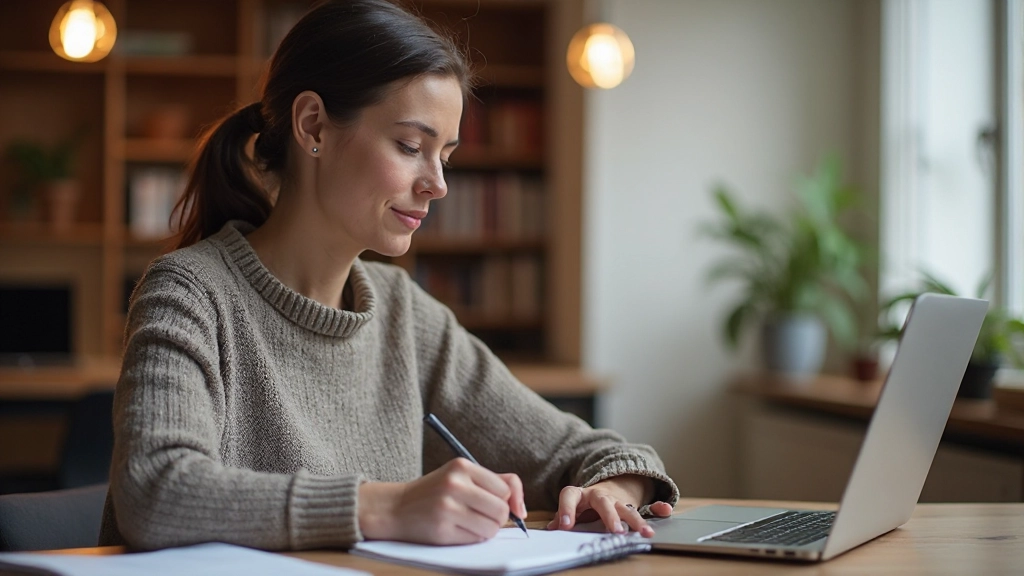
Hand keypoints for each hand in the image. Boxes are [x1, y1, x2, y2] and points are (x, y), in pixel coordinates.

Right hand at [358, 458, 526, 544]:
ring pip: (492, 528)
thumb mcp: (461, 476)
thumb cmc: (435, 492)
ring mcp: (447, 507)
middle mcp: (455, 484)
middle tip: (481, 516)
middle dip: (497, 518)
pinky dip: (472, 538)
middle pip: (501, 510)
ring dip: (486, 530)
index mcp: (462, 466)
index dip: (505, 500)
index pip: (506, 488)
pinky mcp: (442, 529)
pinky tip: (457, 530)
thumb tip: (521, 509)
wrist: (395, 507)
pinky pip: (476, 539)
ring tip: (469, 523)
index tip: (496, 504)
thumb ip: (495, 482)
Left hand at [545, 475, 672, 536]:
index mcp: (580, 495)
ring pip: (627, 508)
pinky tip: (666, 511)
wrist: (604, 488)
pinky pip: (648, 504)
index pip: (570, 496)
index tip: (566, 526)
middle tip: (615, 531)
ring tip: (644, 533)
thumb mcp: (571, 509)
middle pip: (604, 502)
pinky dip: (658, 508)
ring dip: (636, 520)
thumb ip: (562, 518)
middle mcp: (599, 496)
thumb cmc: (584, 505)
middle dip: (610, 517)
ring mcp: (617, 500)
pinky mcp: (632, 504)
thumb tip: (551, 530)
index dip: (567, 510)